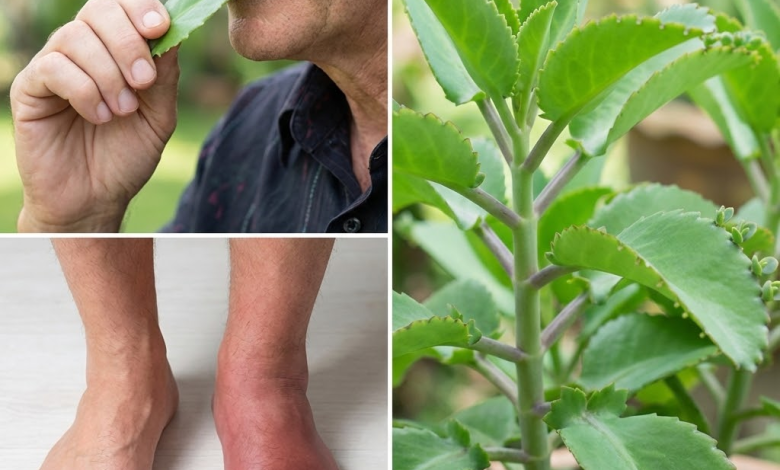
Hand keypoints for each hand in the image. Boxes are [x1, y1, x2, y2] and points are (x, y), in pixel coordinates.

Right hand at [10, 0, 178, 231]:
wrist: (95, 198)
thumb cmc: (126, 156)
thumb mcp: (158, 117)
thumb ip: (165, 77)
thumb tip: (170, 33)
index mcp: (114, 50)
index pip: (120, 6)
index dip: (140, 7)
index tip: (160, 26)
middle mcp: (82, 51)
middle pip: (98, 11)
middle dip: (128, 41)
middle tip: (144, 80)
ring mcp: (53, 67)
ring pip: (76, 37)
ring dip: (108, 75)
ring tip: (122, 111)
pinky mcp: (30, 89)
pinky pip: (54, 68)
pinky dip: (84, 91)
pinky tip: (98, 116)